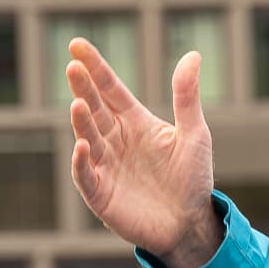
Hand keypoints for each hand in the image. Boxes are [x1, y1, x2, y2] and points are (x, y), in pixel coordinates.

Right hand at [67, 39, 221, 267]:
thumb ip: (187, 96)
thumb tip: (192, 54)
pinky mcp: (100, 193)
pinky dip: (81, 161)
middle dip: (83, 88)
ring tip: (79, 103)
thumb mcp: (194, 134)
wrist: (191, 222)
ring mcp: (105, 166)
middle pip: (95, 108)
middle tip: (73, 66)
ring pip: (87, 137)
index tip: (77, 44)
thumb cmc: (193, 178)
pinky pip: (85, 175)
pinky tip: (81, 146)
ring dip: (81, 122)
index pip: (110, 89)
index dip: (95, 67)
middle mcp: (115, 140)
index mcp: (135, 122)